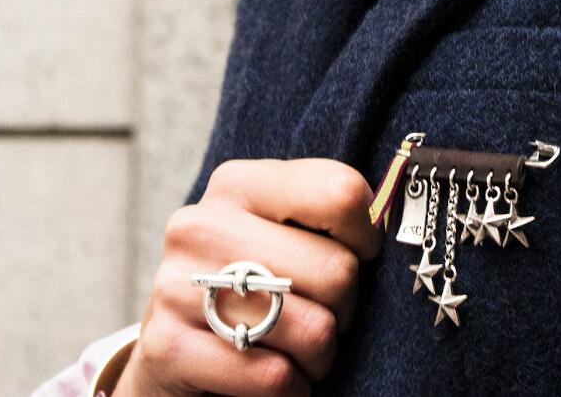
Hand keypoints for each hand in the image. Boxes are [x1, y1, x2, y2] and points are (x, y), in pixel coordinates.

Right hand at [114, 158, 382, 395]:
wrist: (176, 345)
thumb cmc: (253, 281)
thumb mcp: (282, 231)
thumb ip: (326, 216)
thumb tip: (394, 218)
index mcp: (239, 183)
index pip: (341, 193)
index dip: (367, 236)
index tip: (358, 254)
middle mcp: (202, 223)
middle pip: (337, 269)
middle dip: (346, 306)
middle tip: (325, 312)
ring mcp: (176, 284)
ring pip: (314, 329)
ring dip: (322, 353)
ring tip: (301, 345)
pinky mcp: (166, 346)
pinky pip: (275, 377)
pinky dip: (294, 388)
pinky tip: (278, 375)